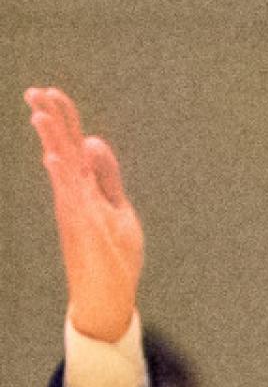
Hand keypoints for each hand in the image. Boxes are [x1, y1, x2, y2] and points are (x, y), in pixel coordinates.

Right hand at [24, 88, 143, 341]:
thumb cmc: (112, 252)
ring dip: (51, 142)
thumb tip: (92, 140)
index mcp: (84, 187)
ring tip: (39, 114)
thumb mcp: (116, 206)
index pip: (72, 146)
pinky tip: (53, 158)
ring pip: (62, 170)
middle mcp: (75, 195)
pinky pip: (72, 199)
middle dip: (50, 122)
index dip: (63, 119)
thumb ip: (106, 176)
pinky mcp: (84, 228)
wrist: (108, 295)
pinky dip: (63, 178)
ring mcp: (77, 211)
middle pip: (61, 151)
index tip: (49, 92)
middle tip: (33, 91)